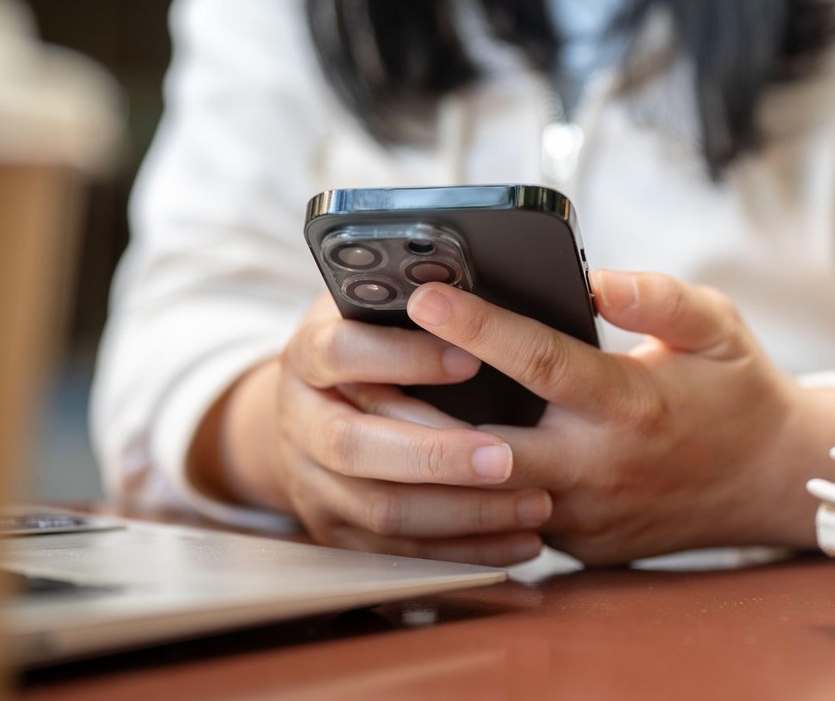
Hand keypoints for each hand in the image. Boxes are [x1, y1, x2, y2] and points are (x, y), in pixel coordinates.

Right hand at [195, 295, 553, 565]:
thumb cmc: (369, 340)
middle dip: (436, 454)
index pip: (342, 350)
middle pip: (355, 444)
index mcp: (309, 351)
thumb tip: (476, 279)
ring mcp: (311, 480)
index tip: (472, 358)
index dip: (403, 356)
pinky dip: (463, 552)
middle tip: (508, 456)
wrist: (311, 406)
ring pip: (381, 509)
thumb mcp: (375, 305)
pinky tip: (519, 543)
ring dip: (462, 512)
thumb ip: (413, 293)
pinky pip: (399, 554)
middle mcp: (299, 418)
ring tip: (535, 504)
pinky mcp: (335, 529)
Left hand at [405, 270, 834, 565]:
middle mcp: (600, 467)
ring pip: (485, 489)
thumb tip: (592, 278)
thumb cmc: (739, 392)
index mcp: (631, 404)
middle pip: (483, 443)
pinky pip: (509, 513)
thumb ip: (658, 297)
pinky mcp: (580, 543)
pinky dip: (469, 482)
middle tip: (367, 363)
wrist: (772, 482)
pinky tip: (435, 444)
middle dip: (419, 407)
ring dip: (433, 450)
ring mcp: (586, 514)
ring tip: (381, 401)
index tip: (424, 292)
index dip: (475, 325)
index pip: (537, 361)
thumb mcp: (717, 326)